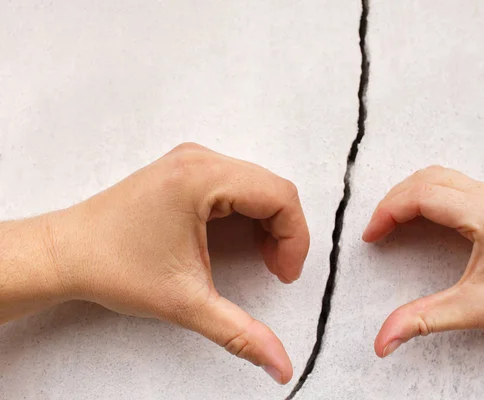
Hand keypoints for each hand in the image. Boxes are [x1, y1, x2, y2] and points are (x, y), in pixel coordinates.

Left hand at [34, 143, 308, 383]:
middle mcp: (200, 159)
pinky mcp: (184, 170)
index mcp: (202, 178)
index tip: (283, 273)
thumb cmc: (114, 268)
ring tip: (261, 257)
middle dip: (284, 231)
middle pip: (272, 188)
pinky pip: (236, 183)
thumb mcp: (185, 302)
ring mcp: (191, 161)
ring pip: (257, 184)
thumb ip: (240, 333)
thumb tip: (280, 366)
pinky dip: (248, 212)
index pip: (280, 195)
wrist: (65, 253)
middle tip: (275, 269)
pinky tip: (239, 239)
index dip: (295, 238)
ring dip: (268, 221)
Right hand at [362, 166, 483, 394]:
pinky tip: (417, 218)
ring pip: (439, 177)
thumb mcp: (469, 311)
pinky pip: (452, 184)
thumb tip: (382, 342)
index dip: (388, 211)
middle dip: (394, 201)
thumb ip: (420, 321)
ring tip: (391, 222)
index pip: (424, 196)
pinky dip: (426, 195)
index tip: (371, 235)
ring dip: (409, 195)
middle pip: (427, 180)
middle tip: (376, 229)